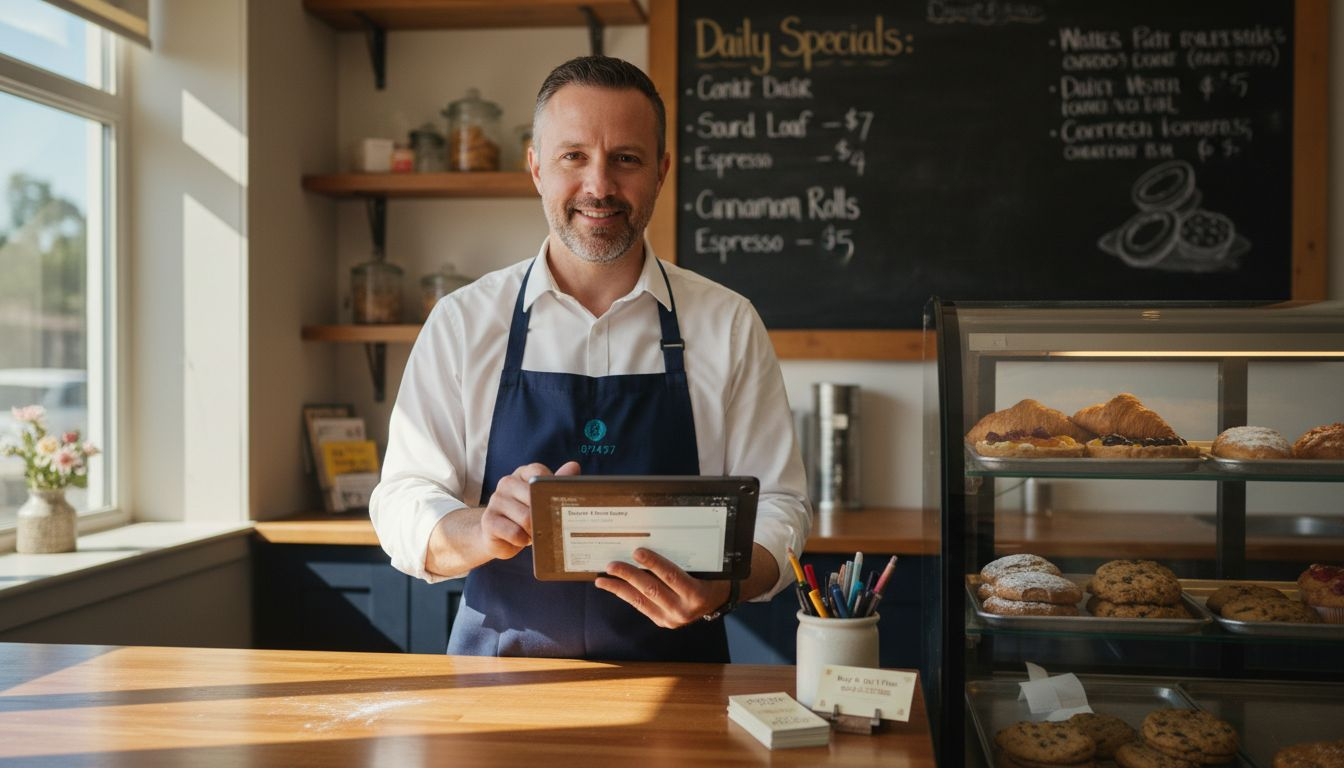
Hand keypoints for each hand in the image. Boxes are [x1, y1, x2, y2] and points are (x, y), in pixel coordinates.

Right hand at [478, 460, 579, 560]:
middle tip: (545, 525)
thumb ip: (557, 483)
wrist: (497, 536)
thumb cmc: (525, 515)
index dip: (549, 490)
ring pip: (526, 518)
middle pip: (534, 498)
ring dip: (534, 531)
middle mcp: (507, 483)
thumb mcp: (541, 499)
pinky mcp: (488, 520)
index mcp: (522, 474)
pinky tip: (519, 539)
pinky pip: (514, 533)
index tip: (551, 503)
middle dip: (543, 516)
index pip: (539, 473)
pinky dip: (522, 540)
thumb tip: (574, 466)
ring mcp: (495, 500)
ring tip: (532, 532)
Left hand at [595, 548, 730, 628]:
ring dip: (620, 589)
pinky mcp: (663, 622)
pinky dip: (626, 595)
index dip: (653, 563)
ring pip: (641, 601)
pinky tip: (614, 587)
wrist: (719, 598)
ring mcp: (672, 619)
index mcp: (696, 594)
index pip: (671, 576)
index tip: (637, 551)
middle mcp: (683, 610)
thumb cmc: (712, 575)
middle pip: (651, 590)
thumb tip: (652, 542)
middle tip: (612, 565)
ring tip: (603, 580)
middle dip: (629, 576)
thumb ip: (683, 560)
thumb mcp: (704, 566)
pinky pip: (641, 607)